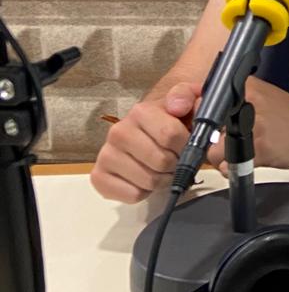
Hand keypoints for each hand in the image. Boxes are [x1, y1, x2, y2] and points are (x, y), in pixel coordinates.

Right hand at [90, 82, 202, 203]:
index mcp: (140, 111)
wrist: (150, 134)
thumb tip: (176, 106)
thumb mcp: (187, 100)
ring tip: (163, 170)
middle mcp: (118, 131)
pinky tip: (145, 179)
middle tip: (176, 160)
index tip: (187, 145)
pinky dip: (145, 192)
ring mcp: (106, 155)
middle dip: (176, 165)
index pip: (170, 135)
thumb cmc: (172, 120)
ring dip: (163, 180)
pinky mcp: (99, 177)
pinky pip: (133, 195)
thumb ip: (187, 96)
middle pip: (160, 161)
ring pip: (148, 181)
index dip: (186, 145)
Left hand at [207, 77, 288, 171]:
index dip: (202, 119)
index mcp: (247, 87)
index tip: (210, 127)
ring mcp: (254, 126)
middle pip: (205, 128)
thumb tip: (203, 113)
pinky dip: (232, 169)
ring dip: (220, 158)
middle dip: (210, 140)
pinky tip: (247, 161)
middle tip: (225, 142)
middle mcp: (248, 103)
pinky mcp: (260, 148)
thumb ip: (234, 101)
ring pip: (213, 151)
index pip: (204, 101)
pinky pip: (229, 165)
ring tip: (237, 154)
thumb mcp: (261, 97)